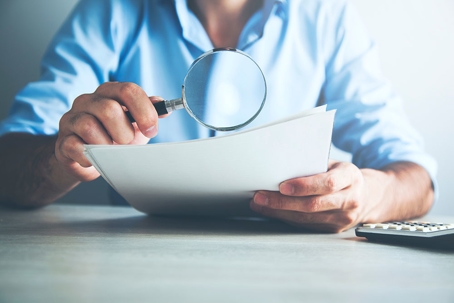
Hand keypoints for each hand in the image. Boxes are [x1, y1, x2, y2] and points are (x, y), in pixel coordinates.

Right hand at [55, 82, 167, 181]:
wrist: (86, 158)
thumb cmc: (114, 137)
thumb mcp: (135, 124)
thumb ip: (149, 112)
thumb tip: (165, 106)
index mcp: (109, 92)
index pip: (128, 90)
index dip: (144, 111)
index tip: (152, 130)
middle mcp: (88, 100)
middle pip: (109, 109)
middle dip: (124, 132)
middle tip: (126, 143)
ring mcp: (72, 118)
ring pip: (89, 126)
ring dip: (106, 145)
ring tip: (110, 151)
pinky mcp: (62, 140)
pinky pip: (75, 146)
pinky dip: (90, 157)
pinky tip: (95, 159)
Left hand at [250, 160, 376, 232]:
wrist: (367, 197)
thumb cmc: (343, 175)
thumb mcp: (334, 164)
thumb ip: (313, 165)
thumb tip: (280, 165)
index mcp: (350, 178)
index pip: (328, 183)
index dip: (304, 186)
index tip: (282, 185)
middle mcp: (349, 200)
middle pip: (313, 204)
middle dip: (282, 202)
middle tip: (260, 196)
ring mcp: (343, 218)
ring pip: (306, 218)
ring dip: (279, 212)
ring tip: (259, 203)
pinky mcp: (332, 229)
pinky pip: (306, 225)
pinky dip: (285, 218)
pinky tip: (271, 211)